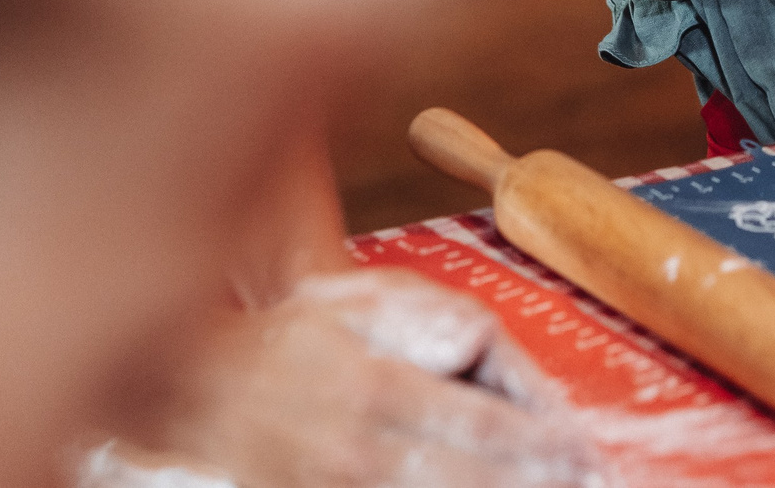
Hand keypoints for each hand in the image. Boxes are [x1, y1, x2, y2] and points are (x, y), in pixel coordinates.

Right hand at [130, 268, 604, 487]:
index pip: (484, 428)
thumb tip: (488, 344)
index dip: (545, 448)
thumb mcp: (361, 303)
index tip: (589, 458)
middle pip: (472, 483)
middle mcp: (360, 455)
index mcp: (377, 390)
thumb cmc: (287, 342)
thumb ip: (431, 323)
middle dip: (537, 487)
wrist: (185, 389)